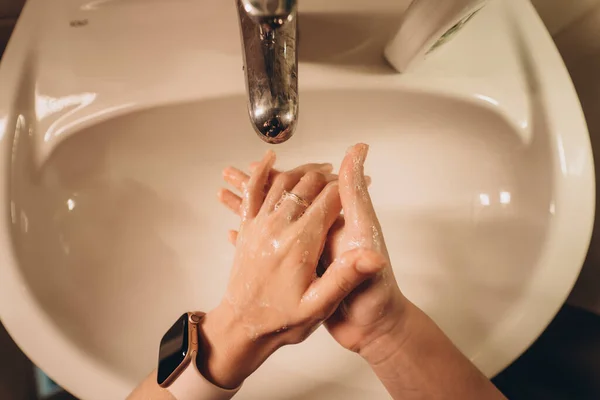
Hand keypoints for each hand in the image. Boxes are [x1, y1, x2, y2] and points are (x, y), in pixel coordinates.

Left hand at [203, 151, 386, 388]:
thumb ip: (345, 278)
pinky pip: (253, 191)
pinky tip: (268, 161)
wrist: (242, 326)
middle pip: (307, 185)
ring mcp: (259, 225)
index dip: (350, 187)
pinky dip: (260, 172)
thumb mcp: (319, 306)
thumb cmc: (282, 319)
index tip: (364, 182)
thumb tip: (372, 258)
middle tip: (344, 175)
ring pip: (282, 183)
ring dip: (302, 171)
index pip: (329, 200)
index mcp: (300, 243)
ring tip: (320, 169)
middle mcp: (278, 228)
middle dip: (329, 177)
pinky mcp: (248, 228)